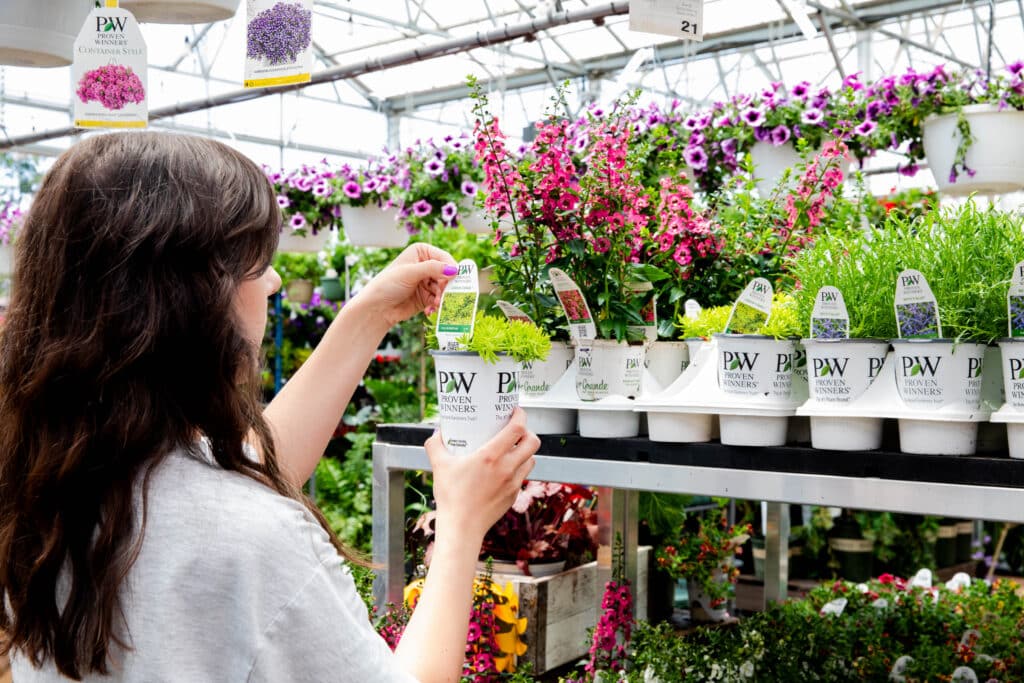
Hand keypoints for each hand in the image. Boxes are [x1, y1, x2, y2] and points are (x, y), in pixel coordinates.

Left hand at [355, 243, 458, 328]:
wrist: (376, 308)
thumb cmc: (387, 285)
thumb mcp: (409, 273)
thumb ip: (432, 269)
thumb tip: (454, 269)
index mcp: (422, 252)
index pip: (444, 258)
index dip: (451, 269)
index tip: (455, 280)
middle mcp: (427, 265)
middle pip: (447, 275)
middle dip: (446, 287)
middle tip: (444, 296)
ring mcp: (427, 282)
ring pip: (445, 289)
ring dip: (442, 298)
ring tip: (435, 305)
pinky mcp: (427, 297)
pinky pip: (439, 300)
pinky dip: (437, 306)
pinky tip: (429, 310)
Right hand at [425, 408, 538, 541]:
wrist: (462, 528)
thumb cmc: (451, 497)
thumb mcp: (439, 466)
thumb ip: (435, 445)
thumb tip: (436, 432)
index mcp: (491, 456)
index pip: (517, 429)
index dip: (520, 416)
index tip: (515, 411)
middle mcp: (507, 467)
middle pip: (533, 441)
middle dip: (528, 431)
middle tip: (516, 429)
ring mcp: (513, 482)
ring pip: (531, 459)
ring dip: (525, 450)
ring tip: (512, 448)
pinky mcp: (514, 494)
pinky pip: (523, 475)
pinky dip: (519, 468)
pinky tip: (505, 469)